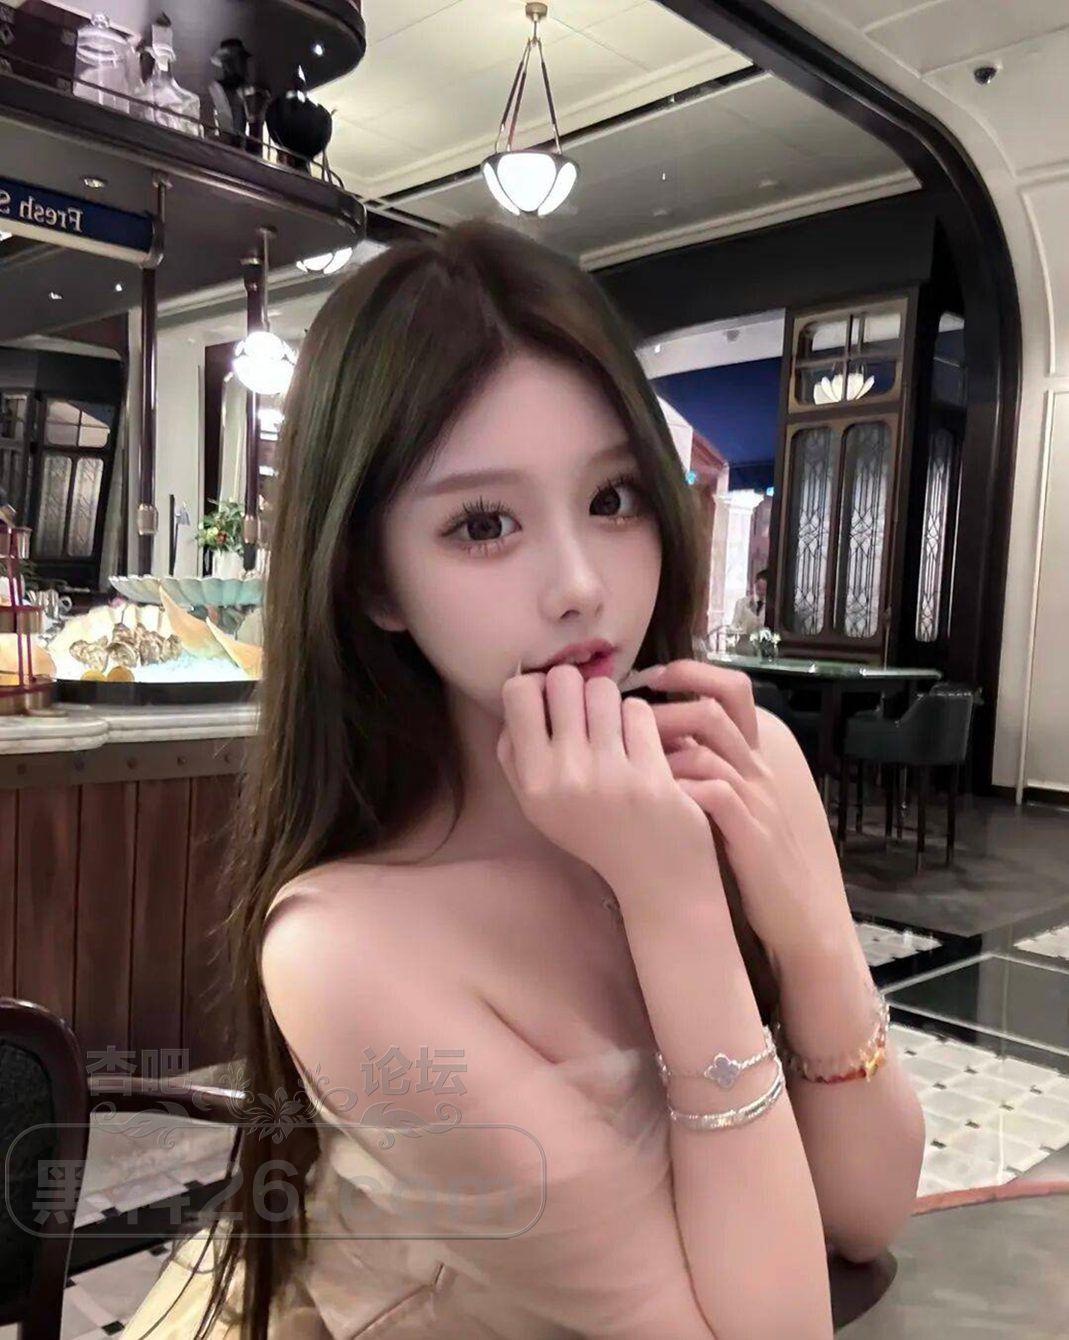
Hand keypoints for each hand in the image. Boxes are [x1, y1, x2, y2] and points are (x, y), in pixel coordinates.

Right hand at [496, 664, 718, 900]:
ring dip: (611, 702)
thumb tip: (522, 692)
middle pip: (563, 680)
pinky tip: (641, 743)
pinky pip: (639, 711)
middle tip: (589, 712)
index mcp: (533, 781)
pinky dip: (640, 720)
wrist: (654, 877)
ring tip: (616, 727)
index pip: (518, 693)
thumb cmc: (594, 834)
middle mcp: (565, 775)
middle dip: (578, 688)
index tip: (553, 701)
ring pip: (604, 690)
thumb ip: (517, 755)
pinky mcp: (650, 773)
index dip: (538, 685)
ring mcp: (609, 774)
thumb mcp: (538, 806)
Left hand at [645, 659, 824, 962]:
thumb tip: (656, 736)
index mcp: (753, 756)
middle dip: (664, 706)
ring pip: (709, 748)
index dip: (692, 672)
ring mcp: (756, 799)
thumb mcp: (735, 801)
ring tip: (625, 758)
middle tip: (622, 717)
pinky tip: (649, 795)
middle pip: (715, 709)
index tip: (650, 676)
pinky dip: (678, 788)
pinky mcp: (751, 832)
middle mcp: (757, 769)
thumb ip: (708, 766)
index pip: (733, 689)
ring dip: (661, 748)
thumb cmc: (753, 856)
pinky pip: (714, 794)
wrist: (798, 911)